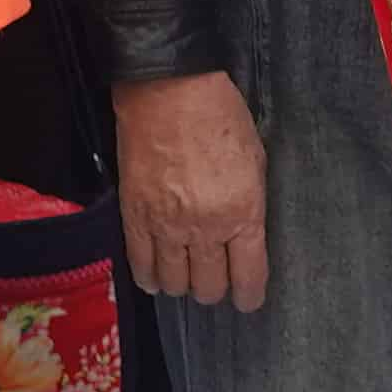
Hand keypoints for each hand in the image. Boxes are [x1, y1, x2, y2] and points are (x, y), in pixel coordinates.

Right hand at [113, 71, 271, 310]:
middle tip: (215, 282)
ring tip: (186, 278)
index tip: (247, 300)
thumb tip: (245, 236)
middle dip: (215, 290)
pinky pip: (140, 264)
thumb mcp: (255, 161)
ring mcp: (168, 225)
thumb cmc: (221, 117)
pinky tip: (156, 279)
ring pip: (175, 282)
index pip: (249, 277)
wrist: (169, 91)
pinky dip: (149, 278)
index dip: (248, 296)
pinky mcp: (136, 217)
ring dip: (183, 285)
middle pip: (209, 286)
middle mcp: (207, 228)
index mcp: (244, 213)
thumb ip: (250, 205)